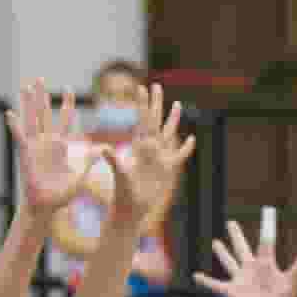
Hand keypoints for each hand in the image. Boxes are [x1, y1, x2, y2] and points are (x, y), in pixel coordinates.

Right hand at [6, 80, 99, 213]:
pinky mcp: (26, 154)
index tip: (69, 89)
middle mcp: (47, 142)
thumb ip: (90, 161)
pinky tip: (10, 113)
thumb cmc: (62, 194)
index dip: (67, 105)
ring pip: (32, 119)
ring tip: (25, 86)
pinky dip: (15, 126)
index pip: (65, 119)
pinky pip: (20, 137)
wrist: (46, 205)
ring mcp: (35, 146)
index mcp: (61, 145)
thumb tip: (104, 149)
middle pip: (45, 113)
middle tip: (41, 79)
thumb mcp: (81, 176)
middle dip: (43, 96)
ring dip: (28, 103)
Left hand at [108, 83, 194, 225]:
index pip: (142, 121)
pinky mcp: (167, 170)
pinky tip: (191, 139)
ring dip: (172, 119)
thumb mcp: (120, 177)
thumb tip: (104, 147)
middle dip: (156, 104)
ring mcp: (159, 158)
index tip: (139, 87)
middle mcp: (149, 149)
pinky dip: (186, 148)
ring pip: (168, 133)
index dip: (142, 105)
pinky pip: (179, 156)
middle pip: (155, 121)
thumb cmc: (123, 195)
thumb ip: (114, 161)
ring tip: (177, 104)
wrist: (131, 211)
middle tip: (156, 85)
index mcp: (139, 148)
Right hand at [194, 219, 296, 296]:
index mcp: (266, 265)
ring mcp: (241, 281)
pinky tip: (196, 276)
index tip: (268, 211)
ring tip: (216, 242)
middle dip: (236, 236)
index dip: (267, 226)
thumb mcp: (293, 282)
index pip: (266, 241)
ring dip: (222, 253)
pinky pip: (215, 285)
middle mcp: (252, 270)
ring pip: (229, 263)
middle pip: (242, 248)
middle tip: (231, 223)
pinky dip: (205, 281)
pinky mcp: (232, 293)